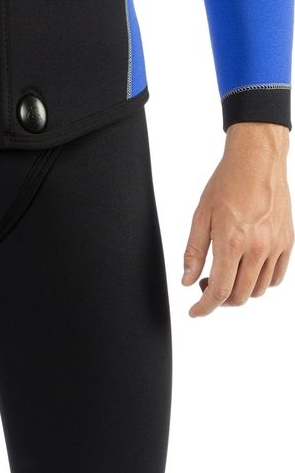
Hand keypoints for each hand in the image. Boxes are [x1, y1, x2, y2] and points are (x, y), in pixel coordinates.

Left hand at [181, 122, 292, 316]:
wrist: (258, 160)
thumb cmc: (227, 182)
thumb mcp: (201, 215)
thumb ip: (194, 252)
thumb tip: (188, 282)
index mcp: (232, 241)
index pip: (220, 290)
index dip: (205, 307)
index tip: (195, 312)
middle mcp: (257, 247)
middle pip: (240, 296)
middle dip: (221, 300)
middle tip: (207, 286)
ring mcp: (276, 246)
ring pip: (259, 290)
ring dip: (241, 291)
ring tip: (227, 274)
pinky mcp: (287, 241)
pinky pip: (276, 277)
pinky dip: (261, 281)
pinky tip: (248, 269)